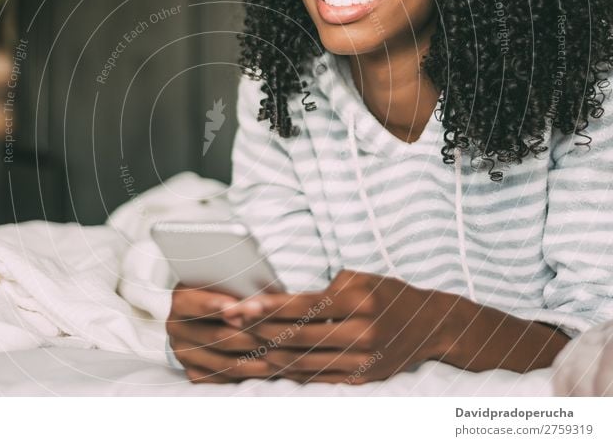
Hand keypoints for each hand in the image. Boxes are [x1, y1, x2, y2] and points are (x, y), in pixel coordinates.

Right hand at [166, 285, 280, 382]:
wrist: (207, 314)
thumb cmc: (226, 292)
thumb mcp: (228, 283)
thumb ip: (239, 291)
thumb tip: (261, 304)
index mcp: (182, 299)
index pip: (203, 305)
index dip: (230, 307)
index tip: (257, 308)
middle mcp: (176, 327)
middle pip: (218, 337)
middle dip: (252, 336)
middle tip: (280, 335)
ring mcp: (182, 352)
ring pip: (223, 362)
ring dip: (255, 359)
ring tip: (281, 355)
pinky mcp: (192, 372)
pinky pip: (222, 378)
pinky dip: (248, 375)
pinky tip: (269, 368)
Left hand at [221, 269, 450, 383]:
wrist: (429, 326)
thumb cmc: (386, 294)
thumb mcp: (359, 278)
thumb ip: (322, 289)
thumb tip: (278, 299)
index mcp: (360, 303)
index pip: (304, 306)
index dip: (269, 306)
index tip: (241, 304)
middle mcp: (362, 334)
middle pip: (298, 337)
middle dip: (259, 330)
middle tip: (229, 323)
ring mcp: (362, 362)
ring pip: (302, 362)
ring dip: (266, 353)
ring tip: (238, 343)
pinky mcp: (360, 379)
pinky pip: (315, 377)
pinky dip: (288, 370)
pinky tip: (266, 361)